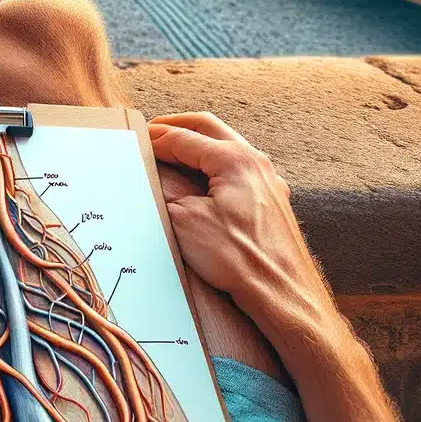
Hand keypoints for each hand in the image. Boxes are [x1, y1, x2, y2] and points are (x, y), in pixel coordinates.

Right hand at [148, 112, 335, 330]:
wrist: (283, 296)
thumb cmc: (240, 259)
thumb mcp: (184, 220)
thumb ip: (165, 188)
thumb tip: (154, 174)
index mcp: (234, 159)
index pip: (184, 138)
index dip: (156, 138)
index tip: (137, 140)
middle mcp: (256, 162)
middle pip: (209, 127)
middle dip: (178, 125)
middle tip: (154, 131)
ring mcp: (269, 180)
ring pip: (228, 144)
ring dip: (199, 142)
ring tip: (175, 150)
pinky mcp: (273, 201)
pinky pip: (240, 167)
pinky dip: (215, 162)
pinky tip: (205, 178)